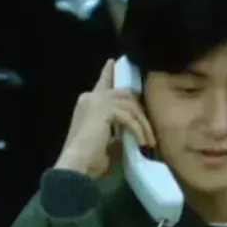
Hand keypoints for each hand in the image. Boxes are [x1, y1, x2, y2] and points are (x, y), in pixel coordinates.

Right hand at [55, 59, 155, 178]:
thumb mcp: (108, 139)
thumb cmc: (90, 159)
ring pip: (130, 105)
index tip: (115, 62)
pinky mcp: (103, 110)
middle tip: (149, 130)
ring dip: (143, 125)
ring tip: (149, 142)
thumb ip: (118, 127)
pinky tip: (143, 142)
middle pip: (125, 94)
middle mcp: (90, 97)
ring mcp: (96, 101)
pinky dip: (138, 130)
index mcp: (88, 103)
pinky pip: (129, 116)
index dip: (110, 73)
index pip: (103, 83)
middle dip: (141, 111)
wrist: (77, 165)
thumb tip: (133, 127)